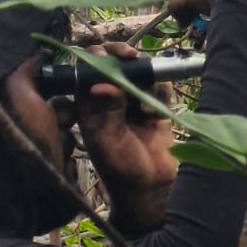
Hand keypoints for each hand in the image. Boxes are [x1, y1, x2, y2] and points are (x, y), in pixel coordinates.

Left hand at [75, 43, 176, 232]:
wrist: (151, 189)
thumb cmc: (121, 169)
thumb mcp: (108, 141)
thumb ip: (107, 111)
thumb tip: (104, 84)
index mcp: (89, 105)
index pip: (87, 70)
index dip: (96, 58)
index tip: (107, 58)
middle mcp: (109, 99)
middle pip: (113, 63)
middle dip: (121, 57)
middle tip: (131, 57)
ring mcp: (133, 101)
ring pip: (138, 72)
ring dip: (143, 80)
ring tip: (144, 107)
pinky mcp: (155, 106)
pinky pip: (159, 87)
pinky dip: (159, 94)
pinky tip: (156, 116)